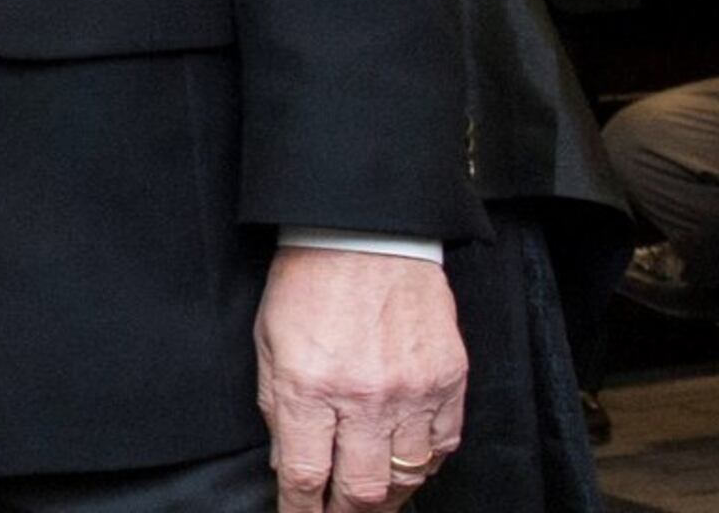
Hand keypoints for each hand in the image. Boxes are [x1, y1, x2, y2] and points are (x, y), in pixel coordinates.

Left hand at [256, 245, 463, 512]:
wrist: (368, 234)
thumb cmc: (309, 283)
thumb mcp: (269, 342)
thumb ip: (276, 406)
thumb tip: (288, 463)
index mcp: (308, 387)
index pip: (306, 475)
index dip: (300, 509)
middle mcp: (363, 397)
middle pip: (364, 490)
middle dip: (345, 512)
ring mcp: (412, 392)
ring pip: (408, 476)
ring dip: (389, 493)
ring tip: (373, 494)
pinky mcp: (449, 380)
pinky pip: (444, 445)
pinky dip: (426, 461)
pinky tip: (407, 459)